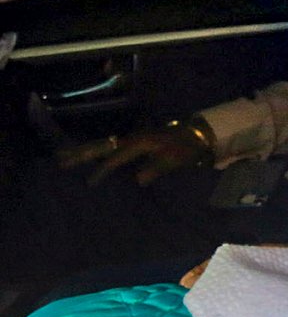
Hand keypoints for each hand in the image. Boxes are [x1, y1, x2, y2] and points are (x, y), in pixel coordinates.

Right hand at [58, 127, 210, 186]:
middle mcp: (133, 138)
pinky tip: (88, 158)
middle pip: (103, 145)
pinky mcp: (135, 141)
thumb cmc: (187, 148)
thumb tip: (137, 180)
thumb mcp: (174, 160)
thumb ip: (156, 169)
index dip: (103, 170)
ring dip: (86, 150)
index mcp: (141, 142)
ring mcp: (133, 139)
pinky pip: (112, 146)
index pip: (116, 157)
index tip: (89, 183)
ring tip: (65, 157)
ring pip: (105, 144)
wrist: (197, 133)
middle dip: (82, 153)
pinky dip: (98, 150)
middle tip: (60, 160)